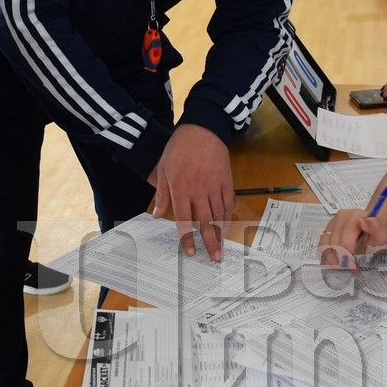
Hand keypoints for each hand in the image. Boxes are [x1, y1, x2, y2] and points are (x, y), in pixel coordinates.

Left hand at [150, 124, 232, 260]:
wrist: (202, 128)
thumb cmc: (179, 148)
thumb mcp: (164, 169)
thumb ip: (163, 194)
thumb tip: (158, 215)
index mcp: (181, 189)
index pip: (184, 220)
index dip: (188, 238)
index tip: (191, 252)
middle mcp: (198, 191)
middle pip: (205, 222)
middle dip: (210, 242)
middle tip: (215, 258)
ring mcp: (215, 185)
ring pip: (219, 214)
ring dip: (221, 232)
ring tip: (222, 247)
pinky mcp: (226, 180)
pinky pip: (229, 202)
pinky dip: (228, 215)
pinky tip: (226, 224)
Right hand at [317, 206, 386, 270]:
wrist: (370, 232)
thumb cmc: (375, 236)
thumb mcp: (381, 235)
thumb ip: (376, 228)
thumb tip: (365, 221)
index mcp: (355, 215)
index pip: (346, 235)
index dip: (347, 253)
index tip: (353, 267)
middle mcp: (340, 216)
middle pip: (334, 242)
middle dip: (342, 260)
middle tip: (352, 271)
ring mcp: (331, 224)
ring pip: (325, 245)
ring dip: (333, 261)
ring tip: (345, 270)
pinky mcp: (326, 232)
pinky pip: (321, 248)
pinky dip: (327, 259)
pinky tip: (336, 266)